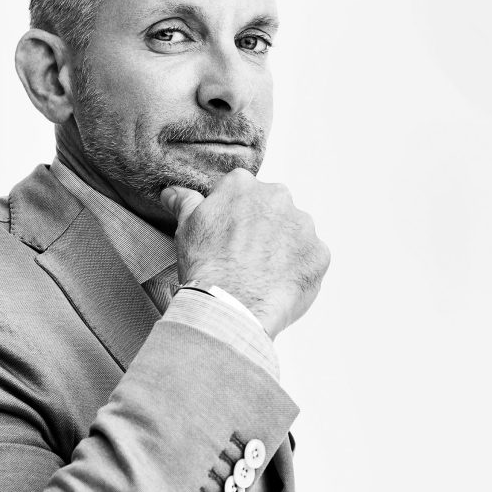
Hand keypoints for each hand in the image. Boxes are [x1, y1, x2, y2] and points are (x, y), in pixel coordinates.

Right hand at [160, 169, 329, 338]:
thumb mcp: (187, 229)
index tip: (228, 237)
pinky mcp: (319, 253)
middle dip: (262, 228)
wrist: (230, 306)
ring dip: (283, 248)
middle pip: (272, 209)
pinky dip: (298, 269)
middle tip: (244, 257)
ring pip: (294, 233)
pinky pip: (310, 258)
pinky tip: (278, 285)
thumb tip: (172, 192)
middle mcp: (278, 197)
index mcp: (243, 186)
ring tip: (262, 274)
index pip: (241, 193)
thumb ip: (185, 203)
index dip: (234, 217)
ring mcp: (303, 225)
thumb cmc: (205, 266)